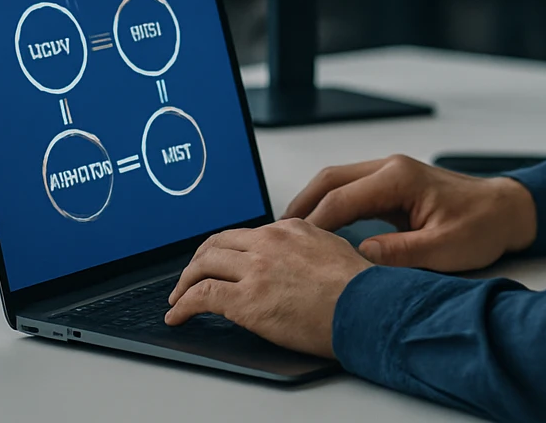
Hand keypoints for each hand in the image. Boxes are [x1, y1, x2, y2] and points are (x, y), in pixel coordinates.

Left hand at [165, 219, 369, 357]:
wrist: (367, 309)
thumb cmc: (360, 289)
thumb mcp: (334, 250)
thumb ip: (307, 248)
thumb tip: (297, 258)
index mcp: (289, 229)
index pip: (245, 234)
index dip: (226, 250)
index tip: (220, 261)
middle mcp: (268, 243)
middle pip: (217, 244)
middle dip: (198, 261)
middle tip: (190, 276)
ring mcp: (255, 270)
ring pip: (203, 266)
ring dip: (185, 283)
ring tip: (178, 298)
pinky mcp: (246, 300)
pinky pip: (201, 296)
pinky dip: (183, 306)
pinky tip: (178, 316)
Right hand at [286, 154, 537, 272]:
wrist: (505, 211)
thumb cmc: (481, 225)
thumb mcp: (443, 249)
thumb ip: (400, 253)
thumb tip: (360, 255)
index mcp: (398, 178)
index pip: (341, 198)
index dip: (314, 224)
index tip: (296, 246)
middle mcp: (389, 167)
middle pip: (329, 179)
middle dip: (301, 205)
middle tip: (278, 234)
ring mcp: (389, 172)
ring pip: (336, 180)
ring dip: (312, 203)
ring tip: (292, 233)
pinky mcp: (391, 183)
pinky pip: (350, 188)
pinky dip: (330, 204)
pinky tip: (320, 227)